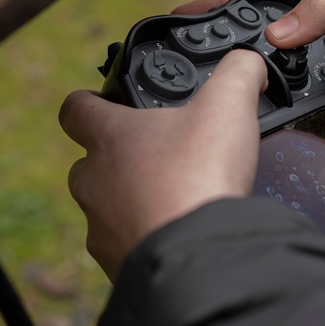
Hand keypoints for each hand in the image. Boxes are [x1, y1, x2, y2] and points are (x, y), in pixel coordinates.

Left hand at [59, 50, 267, 280]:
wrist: (198, 258)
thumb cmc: (201, 176)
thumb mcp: (228, 106)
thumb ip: (238, 72)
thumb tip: (249, 62)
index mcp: (109, 136)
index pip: (75, 108)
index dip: (89, 101)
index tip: (106, 103)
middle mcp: (93, 180)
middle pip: (90, 162)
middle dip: (119, 159)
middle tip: (161, 158)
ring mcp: (99, 226)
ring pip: (105, 207)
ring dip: (131, 201)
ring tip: (174, 200)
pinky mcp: (114, 263)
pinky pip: (123, 246)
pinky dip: (145, 238)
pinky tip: (177, 235)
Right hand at [178, 0, 324, 141]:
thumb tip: (274, 33)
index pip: (264, 9)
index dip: (222, 11)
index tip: (179, 19)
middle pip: (262, 58)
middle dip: (224, 66)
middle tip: (183, 82)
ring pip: (281, 100)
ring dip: (250, 106)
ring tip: (209, 119)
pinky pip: (310, 133)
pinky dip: (286, 137)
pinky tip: (260, 148)